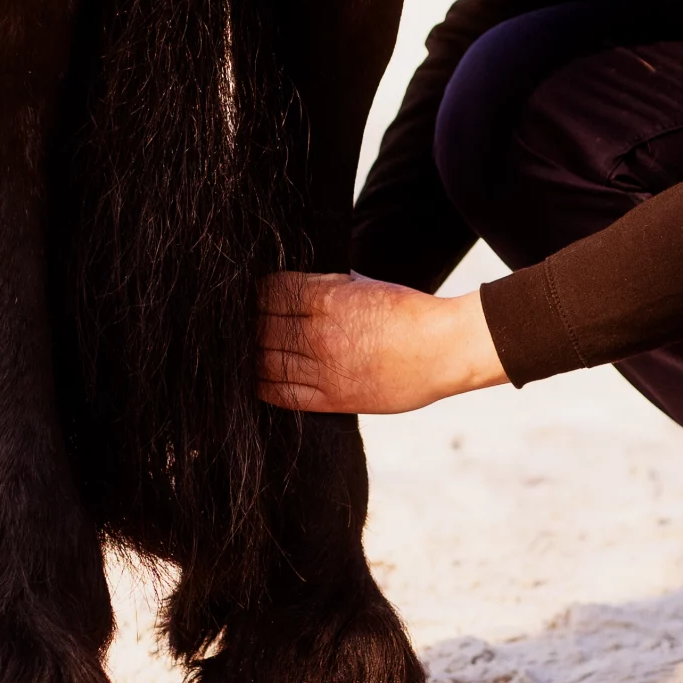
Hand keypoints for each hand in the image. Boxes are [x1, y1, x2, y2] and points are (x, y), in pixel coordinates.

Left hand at [258, 271, 508, 413]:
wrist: (445, 349)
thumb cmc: (410, 312)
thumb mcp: (364, 284)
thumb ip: (327, 285)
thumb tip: (295, 285)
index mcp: (327, 299)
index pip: (269, 292)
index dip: (254, 293)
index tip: (247, 295)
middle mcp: (319, 334)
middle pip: (260, 327)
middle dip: (247, 323)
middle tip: (237, 323)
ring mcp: (324, 369)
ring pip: (264, 361)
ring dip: (250, 354)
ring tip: (244, 349)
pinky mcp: (333, 398)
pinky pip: (282, 394)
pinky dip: (262, 384)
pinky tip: (255, 376)